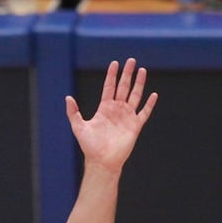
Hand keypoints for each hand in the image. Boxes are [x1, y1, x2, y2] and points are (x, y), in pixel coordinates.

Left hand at [65, 58, 156, 174]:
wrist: (102, 161)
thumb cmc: (90, 146)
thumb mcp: (79, 127)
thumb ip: (73, 112)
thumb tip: (68, 98)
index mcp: (104, 108)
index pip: (109, 87)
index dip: (112, 75)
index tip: (115, 63)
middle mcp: (116, 110)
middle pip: (123, 87)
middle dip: (127, 74)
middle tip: (131, 61)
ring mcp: (126, 117)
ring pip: (135, 96)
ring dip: (139, 83)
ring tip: (142, 70)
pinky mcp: (135, 126)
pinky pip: (144, 112)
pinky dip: (149, 104)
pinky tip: (153, 95)